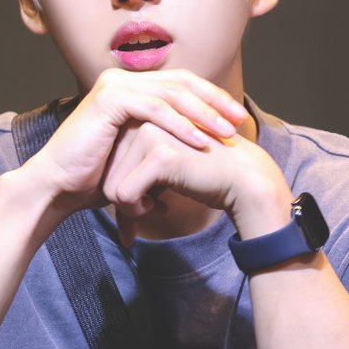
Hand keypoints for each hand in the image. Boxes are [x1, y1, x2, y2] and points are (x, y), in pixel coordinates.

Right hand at [18, 68, 248, 223]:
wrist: (59, 186)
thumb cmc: (97, 174)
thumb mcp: (138, 150)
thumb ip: (163, 138)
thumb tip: (199, 141)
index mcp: (131, 86)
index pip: (181, 83)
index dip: (211, 97)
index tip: (237, 117)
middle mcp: (122, 79)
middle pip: (181, 82)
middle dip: (214, 101)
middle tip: (240, 120)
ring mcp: (114, 86)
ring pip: (171, 93)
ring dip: (203, 113)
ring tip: (227, 132)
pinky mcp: (109, 100)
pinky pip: (154, 109)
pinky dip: (180, 125)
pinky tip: (201, 141)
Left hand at [101, 118, 291, 244]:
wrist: (242, 178)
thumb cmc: (203, 177)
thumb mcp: (161, 173)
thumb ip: (135, 180)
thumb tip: (119, 232)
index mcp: (141, 116)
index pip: (108, 159)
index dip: (122, 186)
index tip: (146, 199)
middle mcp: (142, 119)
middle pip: (106, 171)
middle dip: (124, 199)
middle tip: (151, 207)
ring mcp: (150, 132)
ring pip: (110, 185)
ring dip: (130, 207)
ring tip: (157, 205)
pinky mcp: (159, 153)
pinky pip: (124, 194)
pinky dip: (137, 210)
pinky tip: (161, 207)